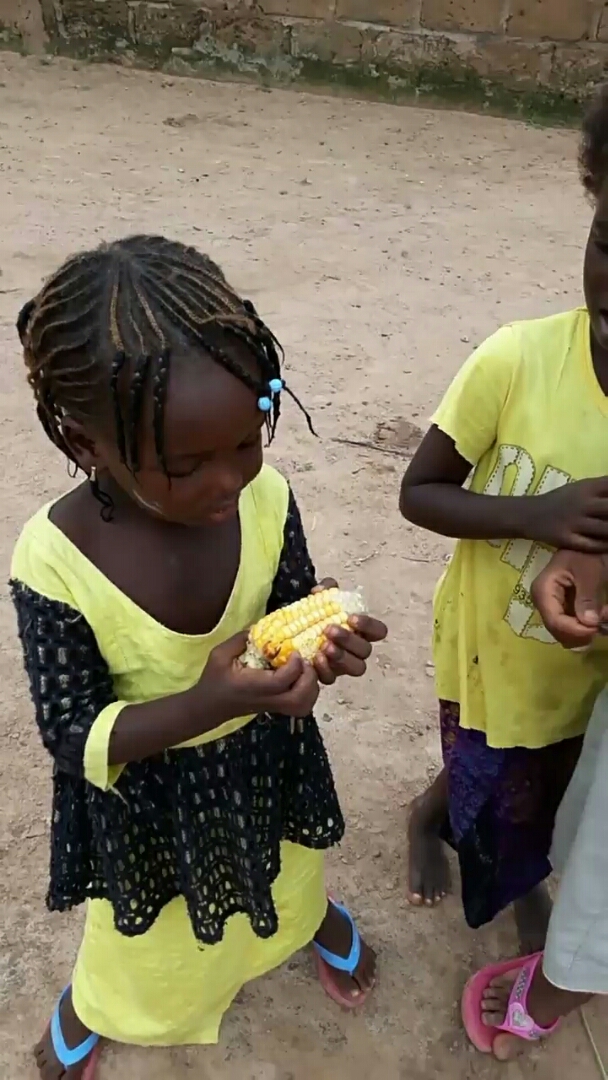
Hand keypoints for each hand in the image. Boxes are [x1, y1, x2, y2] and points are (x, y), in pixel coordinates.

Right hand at [198, 631, 319, 721]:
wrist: (210, 706)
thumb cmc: (215, 678)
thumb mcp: (220, 654)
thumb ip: (239, 640)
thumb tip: (260, 627)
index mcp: (253, 686)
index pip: (281, 681)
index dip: (294, 666)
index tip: (294, 650)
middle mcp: (267, 699)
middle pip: (299, 699)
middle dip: (309, 679)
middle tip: (307, 661)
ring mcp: (274, 706)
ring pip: (303, 706)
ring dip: (311, 686)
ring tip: (306, 669)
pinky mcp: (278, 707)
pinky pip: (301, 706)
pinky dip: (309, 693)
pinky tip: (302, 678)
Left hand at [311, 578, 387, 684]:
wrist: (290, 631)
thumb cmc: (312, 614)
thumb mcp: (318, 597)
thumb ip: (324, 589)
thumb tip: (320, 590)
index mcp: (360, 630)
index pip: (378, 631)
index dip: (369, 625)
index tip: (351, 618)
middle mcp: (356, 649)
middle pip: (365, 650)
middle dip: (349, 640)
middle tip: (329, 630)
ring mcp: (344, 664)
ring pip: (356, 668)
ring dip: (341, 657)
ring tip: (324, 646)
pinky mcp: (328, 675)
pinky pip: (332, 678)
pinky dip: (325, 670)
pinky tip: (314, 658)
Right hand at [526, 478, 607, 551]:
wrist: (529, 514)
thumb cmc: (560, 500)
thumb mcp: (580, 488)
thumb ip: (602, 488)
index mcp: (587, 488)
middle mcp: (582, 503)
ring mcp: (574, 522)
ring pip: (605, 529)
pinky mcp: (567, 539)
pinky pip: (592, 545)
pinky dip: (605, 546)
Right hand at [531, 550, 607, 647]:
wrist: (589, 545)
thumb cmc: (587, 554)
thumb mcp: (590, 572)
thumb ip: (587, 597)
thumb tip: (588, 623)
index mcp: (542, 591)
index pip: (554, 621)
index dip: (575, 630)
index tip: (597, 628)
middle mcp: (543, 603)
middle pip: (558, 631)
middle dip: (582, 631)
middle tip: (603, 620)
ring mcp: (551, 607)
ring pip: (566, 634)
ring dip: (586, 630)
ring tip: (604, 615)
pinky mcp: (562, 610)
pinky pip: (572, 627)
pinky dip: (587, 626)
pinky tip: (600, 615)